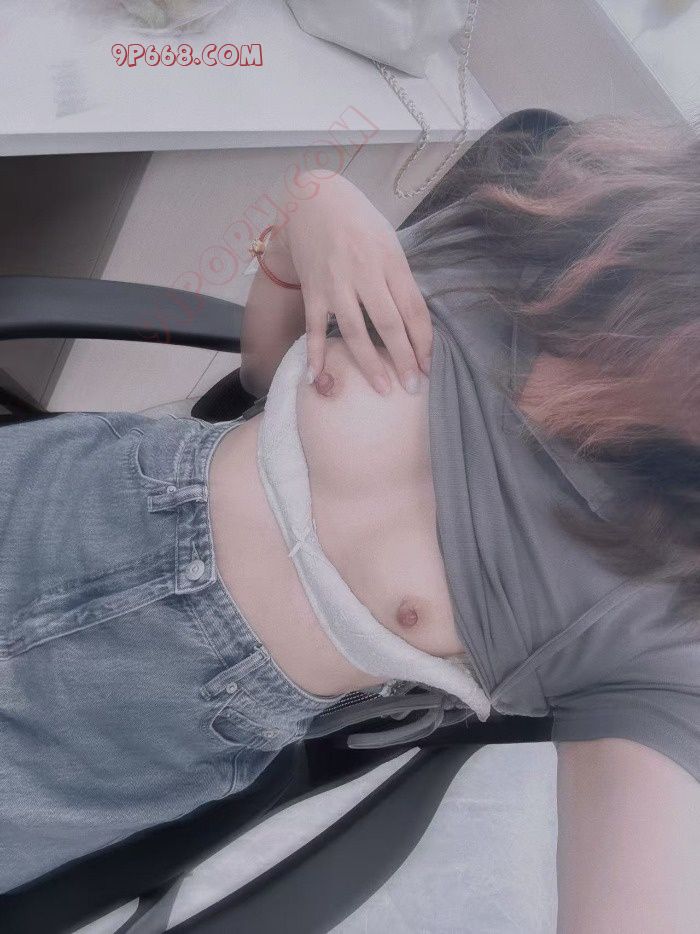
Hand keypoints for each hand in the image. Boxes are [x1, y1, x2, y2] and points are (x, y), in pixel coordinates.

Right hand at [277, 171, 431, 394]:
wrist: (313, 200)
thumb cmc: (359, 221)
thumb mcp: (389, 242)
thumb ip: (399, 279)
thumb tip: (413, 321)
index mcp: (390, 261)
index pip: (413, 309)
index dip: (423, 341)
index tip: (429, 366)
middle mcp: (364, 273)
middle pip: (389, 325)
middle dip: (403, 360)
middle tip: (413, 387)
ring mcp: (335, 284)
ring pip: (354, 331)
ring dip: (369, 364)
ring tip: (382, 389)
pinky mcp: (313, 291)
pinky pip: (314, 328)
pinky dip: (316, 354)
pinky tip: (319, 378)